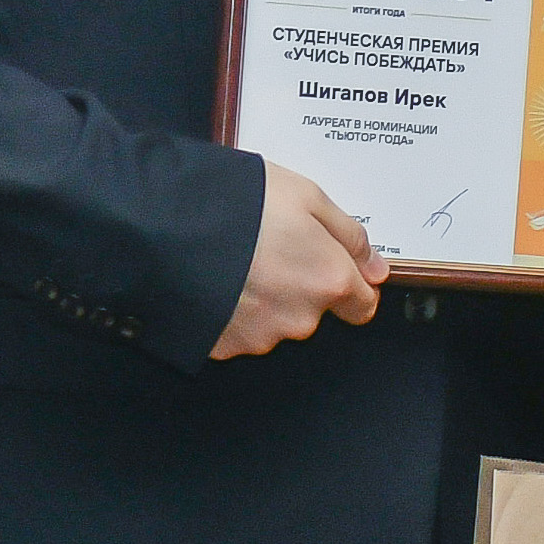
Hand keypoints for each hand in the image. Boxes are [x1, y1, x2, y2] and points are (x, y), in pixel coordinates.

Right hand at [210, 162, 386, 359]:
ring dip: (263, 297)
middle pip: (313, 310)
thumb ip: (349, 236)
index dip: (349, 283)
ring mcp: (261, 337)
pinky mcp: (224, 347)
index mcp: (329, 281)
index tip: (328, 263)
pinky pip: (238, 329)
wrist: (167, 228)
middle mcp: (302, 318)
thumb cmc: (242, 204)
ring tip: (235, 259)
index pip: (362, 305)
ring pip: (275, 321)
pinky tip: (216, 279)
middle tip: (268, 245)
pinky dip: (232, 310)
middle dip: (299, 284)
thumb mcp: (307, 196)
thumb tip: (376, 269)